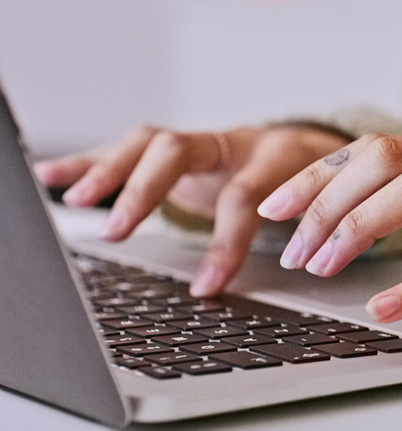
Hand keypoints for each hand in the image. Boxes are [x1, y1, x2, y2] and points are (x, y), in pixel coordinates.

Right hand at [35, 124, 348, 296]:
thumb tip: (307, 278)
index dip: (226, 242)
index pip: (243, 196)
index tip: (208, 288)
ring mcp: (195, 142)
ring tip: (76, 201)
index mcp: (272, 156)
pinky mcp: (170, 151)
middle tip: (118, 229)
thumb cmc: (312, 185)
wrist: (306, 148)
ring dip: (110, 172)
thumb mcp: (321, 210)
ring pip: (147, 144)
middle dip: (145, 188)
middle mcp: (228, 142)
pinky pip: (124, 152)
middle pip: (178, 151)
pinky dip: (88, 163)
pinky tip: (51, 176)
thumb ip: (311, 238)